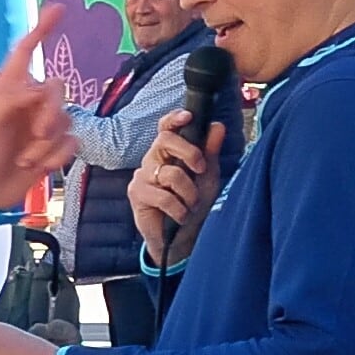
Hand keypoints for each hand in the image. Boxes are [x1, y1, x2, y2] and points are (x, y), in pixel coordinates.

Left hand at [0, 0, 81, 209]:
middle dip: (49, 114)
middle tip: (34, 136)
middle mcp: (28, 101)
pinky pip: (72, 142)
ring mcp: (43, 122)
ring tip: (25, 158)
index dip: (42, 29)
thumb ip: (10, 102)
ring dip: (46, 143)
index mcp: (7, 89)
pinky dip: (55, 157)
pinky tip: (37, 166)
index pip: (26, 52)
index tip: (58, 9)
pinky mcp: (55, 144)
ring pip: (67, 118)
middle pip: (57, 89)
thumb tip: (37, 90)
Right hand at [130, 111, 224, 264]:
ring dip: (189, 193)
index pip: (166, 128)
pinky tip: (181, 216)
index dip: (174, 119)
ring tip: (192, 205)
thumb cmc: (193, 205)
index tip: (188, 116)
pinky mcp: (137, 194)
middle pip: (165, 140)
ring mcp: (142, 176)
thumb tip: (217, 126)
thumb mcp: (207, 177)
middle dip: (189, 152)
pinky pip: (163, 196)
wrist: (181, 239)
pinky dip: (179, 208)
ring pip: (171, 173)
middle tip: (201, 169)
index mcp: (169, 153)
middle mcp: (153, 160)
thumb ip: (210, 152)